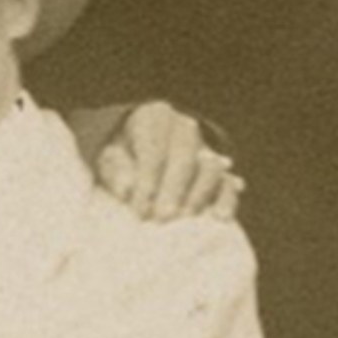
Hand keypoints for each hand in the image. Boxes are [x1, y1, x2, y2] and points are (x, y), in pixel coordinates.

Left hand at [97, 102, 241, 224]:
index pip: (154, 150)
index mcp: (154, 117)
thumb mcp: (109, 157)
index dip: (147, 182)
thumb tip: (127, 190)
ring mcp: (205, 147)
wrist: (138, 149)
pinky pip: (228, 183)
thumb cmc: (121, 155)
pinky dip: (227, 200)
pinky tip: (221, 218)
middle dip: (173, 191)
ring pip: (210, 169)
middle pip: (184, 158)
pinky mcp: (220, 171)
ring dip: (199, 196)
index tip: (139, 211)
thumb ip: (117, 170)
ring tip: (185, 220)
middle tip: (162, 218)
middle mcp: (184, 128)